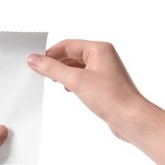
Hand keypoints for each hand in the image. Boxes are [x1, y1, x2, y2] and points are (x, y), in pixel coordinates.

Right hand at [27, 40, 145, 138]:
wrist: (130, 119)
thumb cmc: (112, 97)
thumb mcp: (76, 81)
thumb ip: (53, 69)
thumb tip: (34, 59)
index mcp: (99, 49)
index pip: (67, 45)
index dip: (50, 53)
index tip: (36, 62)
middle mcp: (102, 57)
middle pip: (71, 55)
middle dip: (56, 63)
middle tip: (41, 72)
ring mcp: (103, 71)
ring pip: (76, 67)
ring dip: (63, 73)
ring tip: (53, 80)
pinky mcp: (103, 85)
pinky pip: (82, 77)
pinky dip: (72, 81)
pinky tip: (67, 88)